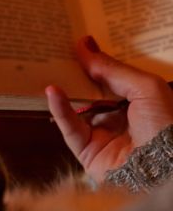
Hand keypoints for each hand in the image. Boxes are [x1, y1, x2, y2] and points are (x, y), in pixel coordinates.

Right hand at [46, 35, 172, 181]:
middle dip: (77, 71)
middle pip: (93, 89)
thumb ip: (112, 68)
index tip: (78, 39)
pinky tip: (52, 91)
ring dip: (65, 88)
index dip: (98, 59)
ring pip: (78, 106)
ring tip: (48, 66)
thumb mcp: (146, 87)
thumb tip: (84, 44)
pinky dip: (59, 109)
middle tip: (57, 49)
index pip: (115, 76)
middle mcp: (122, 117)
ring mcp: (103, 134)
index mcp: (141, 101)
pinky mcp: (87, 150)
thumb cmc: (165, 126)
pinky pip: (70, 127)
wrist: (163, 171)